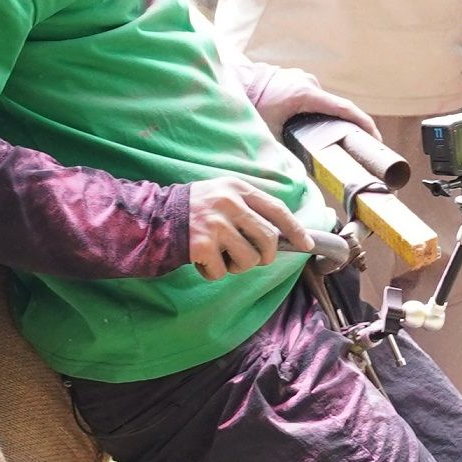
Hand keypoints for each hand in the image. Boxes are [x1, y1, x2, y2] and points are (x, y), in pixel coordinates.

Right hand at [186, 174, 311, 276]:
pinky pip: (222, 271)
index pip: (277, 209)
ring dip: (238, 267)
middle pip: (268, 239)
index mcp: (238, 189)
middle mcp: (229, 203)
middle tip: (253, 259)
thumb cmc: (195, 209)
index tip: (306, 245)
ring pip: (249, 259)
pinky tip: (202, 261)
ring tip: (223, 258)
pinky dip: (214, 273)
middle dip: (265, 256)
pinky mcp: (202, 244)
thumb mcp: (222, 194)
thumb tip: (282, 233)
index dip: (295, 230)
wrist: (155, 216)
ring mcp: (216, 224)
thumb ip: (248, 207)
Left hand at [241, 66, 373, 145]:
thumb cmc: (248, 106)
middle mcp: (308, 82)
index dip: (364, 124)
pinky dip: (317, 111)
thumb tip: (298, 177)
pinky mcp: (294, 79)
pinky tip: (312, 126)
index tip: (376, 138)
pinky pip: (312, 97)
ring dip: (328, 119)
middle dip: (347, 127)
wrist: (230, 80)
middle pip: (336, 108)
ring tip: (333, 140)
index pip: (344, 109)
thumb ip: (284, 153)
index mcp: (306, 94)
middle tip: (356, 147)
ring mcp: (301, 78)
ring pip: (323, 103)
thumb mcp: (268, 133)